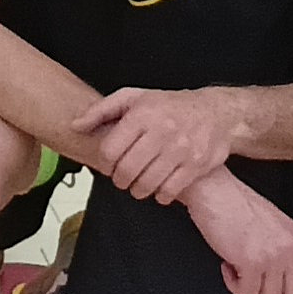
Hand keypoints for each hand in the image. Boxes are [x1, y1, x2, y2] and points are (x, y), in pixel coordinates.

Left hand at [77, 83, 242, 208]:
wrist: (216, 112)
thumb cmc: (170, 106)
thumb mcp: (134, 98)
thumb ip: (102, 110)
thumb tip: (75, 125)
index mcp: (142, 114)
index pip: (110, 150)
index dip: (104, 163)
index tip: (109, 164)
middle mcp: (162, 131)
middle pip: (126, 170)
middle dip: (119, 180)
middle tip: (123, 178)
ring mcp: (180, 149)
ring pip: (146, 184)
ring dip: (138, 190)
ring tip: (138, 184)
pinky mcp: (196, 165)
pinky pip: (169, 191)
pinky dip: (160, 195)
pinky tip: (159, 188)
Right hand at [186, 172, 292, 293]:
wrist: (212, 189)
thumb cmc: (232, 203)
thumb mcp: (268, 227)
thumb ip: (276, 254)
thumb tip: (271, 289)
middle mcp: (290, 247)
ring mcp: (273, 255)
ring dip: (247, 293)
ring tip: (234, 272)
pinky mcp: (252, 261)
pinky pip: (246, 292)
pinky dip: (233, 286)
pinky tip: (226, 266)